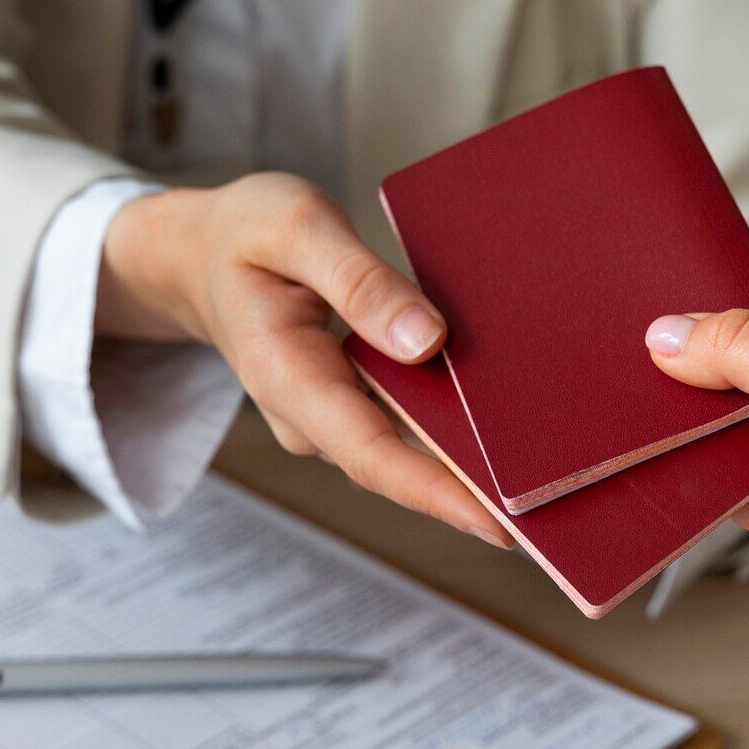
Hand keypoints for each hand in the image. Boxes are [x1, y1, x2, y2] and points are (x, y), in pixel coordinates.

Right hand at [98, 173, 509, 546]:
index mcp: (284, 374)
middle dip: (468, 494)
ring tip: (546, 484)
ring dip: (466, 468)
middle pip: (394, 467)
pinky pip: (402, 426)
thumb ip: (359, 281)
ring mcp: (327, 415)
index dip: (435, 492)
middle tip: (550, 518)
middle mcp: (307, 414)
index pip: (368, 452)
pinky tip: (507, 432)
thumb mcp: (295, 226)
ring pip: (402, 451)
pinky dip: (451, 433)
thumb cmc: (245, 231)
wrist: (198, 253)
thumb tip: (426, 340)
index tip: (498, 522)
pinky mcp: (347, 403)